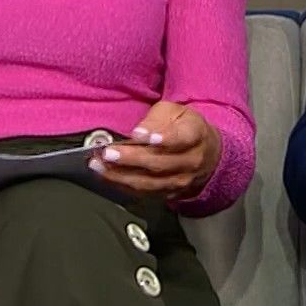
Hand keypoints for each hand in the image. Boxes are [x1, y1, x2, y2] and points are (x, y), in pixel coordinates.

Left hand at [89, 101, 222, 200]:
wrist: (207, 153)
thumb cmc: (184, 127)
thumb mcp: (174, 112)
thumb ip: (156, 118)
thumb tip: (139, 133)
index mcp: (195, 135)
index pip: (181, 138)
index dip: (163, 138)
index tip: (141, 136)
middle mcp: (190, 161)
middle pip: (159, 163)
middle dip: (130, 159)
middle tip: (107, 153)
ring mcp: (181, 181)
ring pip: (149, 183)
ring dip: (121, 176)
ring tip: (99, 166)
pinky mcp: (170, 194)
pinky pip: (144, 194)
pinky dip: (123, 186)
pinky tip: (107, 177)